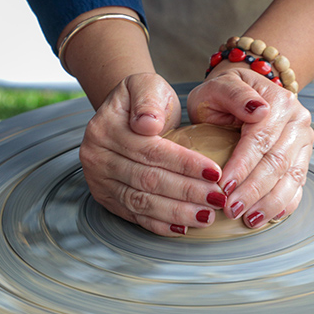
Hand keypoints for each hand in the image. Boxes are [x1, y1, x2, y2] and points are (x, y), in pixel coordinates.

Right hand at [80, 73, 228, 235]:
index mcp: (104, 129)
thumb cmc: (144, 101)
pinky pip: (135, 215)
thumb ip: (148, 99)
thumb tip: (147, 124)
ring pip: (141, 202)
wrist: (126, 115)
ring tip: (206, 216)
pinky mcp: (108, 198)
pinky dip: (159, 225)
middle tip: (217, 200)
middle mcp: (96, 158)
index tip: (215, 172)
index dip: (184, 164)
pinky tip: (182, 228)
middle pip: (147, 180)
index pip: (150, 151)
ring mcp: (99, 181)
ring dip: (176, 212)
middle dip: (186, 192)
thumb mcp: (146, 85)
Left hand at [187, 68, 313, 227]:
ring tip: (248, 220)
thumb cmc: (223, 94)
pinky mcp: (303, 158)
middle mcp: (297, 121)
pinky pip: (298, 185)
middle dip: (252, 190)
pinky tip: (269, 217)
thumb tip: (258, 110)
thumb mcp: (219, 87)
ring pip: (290, 177)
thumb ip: (234, 94)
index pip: (259, 140)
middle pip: (276, 162)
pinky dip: (284, 203)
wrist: (243, 92)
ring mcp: (303, 141)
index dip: (242, 165)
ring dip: (269, 202)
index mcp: (277, 102)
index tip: (222, 186)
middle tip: (230, 210)